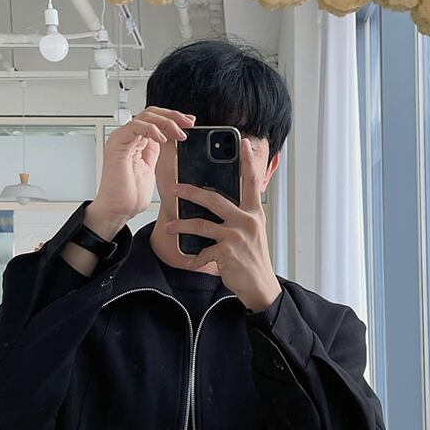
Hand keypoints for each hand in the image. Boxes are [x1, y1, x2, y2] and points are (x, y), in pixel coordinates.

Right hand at [86, 106, 195, 236]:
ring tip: (180, 134)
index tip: (190, 124)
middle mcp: (127, 137)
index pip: (155, 121)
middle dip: (174, 116)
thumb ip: (155, 152)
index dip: (174, 119)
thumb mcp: (150, 169)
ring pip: (146, 116)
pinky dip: (151, 129)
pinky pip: (136, 126)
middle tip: (189, 123)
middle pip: (152, 113)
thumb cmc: (129, 196)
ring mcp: (121, 139)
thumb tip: (170, 140)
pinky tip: (163, 138)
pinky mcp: (117, 144)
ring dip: (167, 122)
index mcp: (135, 142)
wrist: (117, 211)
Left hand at [165, 138, 282, 312]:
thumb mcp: (251, 232)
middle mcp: (247, 221)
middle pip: (214, 199)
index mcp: (254, 212)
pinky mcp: (227, 253)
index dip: (248, 161)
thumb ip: (239, 216)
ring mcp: (236, 236)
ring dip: (181, 225)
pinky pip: (202, 251)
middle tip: (174, 189)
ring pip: (201, 224)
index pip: (252, 181)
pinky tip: (190, 261)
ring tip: (169, 227)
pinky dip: (194, 258)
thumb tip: (215, 203)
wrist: (260, 286)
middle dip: (191, 192)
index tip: (244, 143)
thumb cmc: (252, 258)